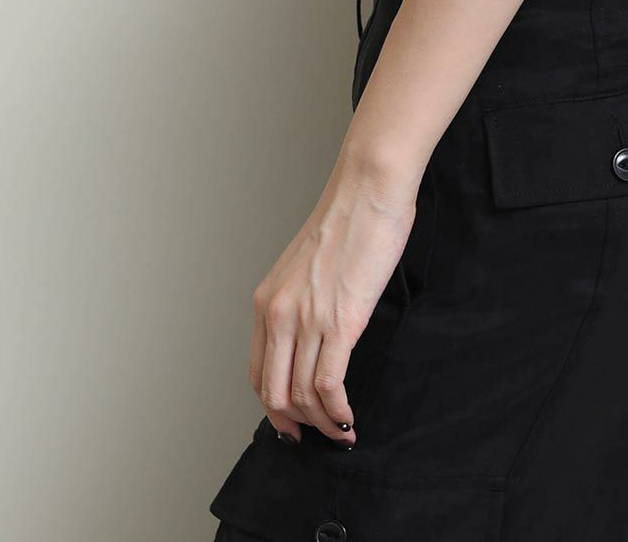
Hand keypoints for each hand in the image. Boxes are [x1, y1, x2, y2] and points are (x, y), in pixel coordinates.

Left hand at [249, 164, 418, 445]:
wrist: (369, 190)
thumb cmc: (349, 219)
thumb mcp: (309, 266)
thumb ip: (304, 300)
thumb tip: (317, 335)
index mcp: (268, 300)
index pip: (258, 372)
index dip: (274, 407)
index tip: (294, 421)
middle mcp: (279, 313)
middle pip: (274, 393)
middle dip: (296, 424)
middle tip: (318, 436)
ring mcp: (307, 319)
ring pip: (302, 395)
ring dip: (323, 423)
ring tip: (342, 430)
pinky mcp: (340, 322)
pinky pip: (329, 385)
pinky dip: (337, 412)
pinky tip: (349, 418)